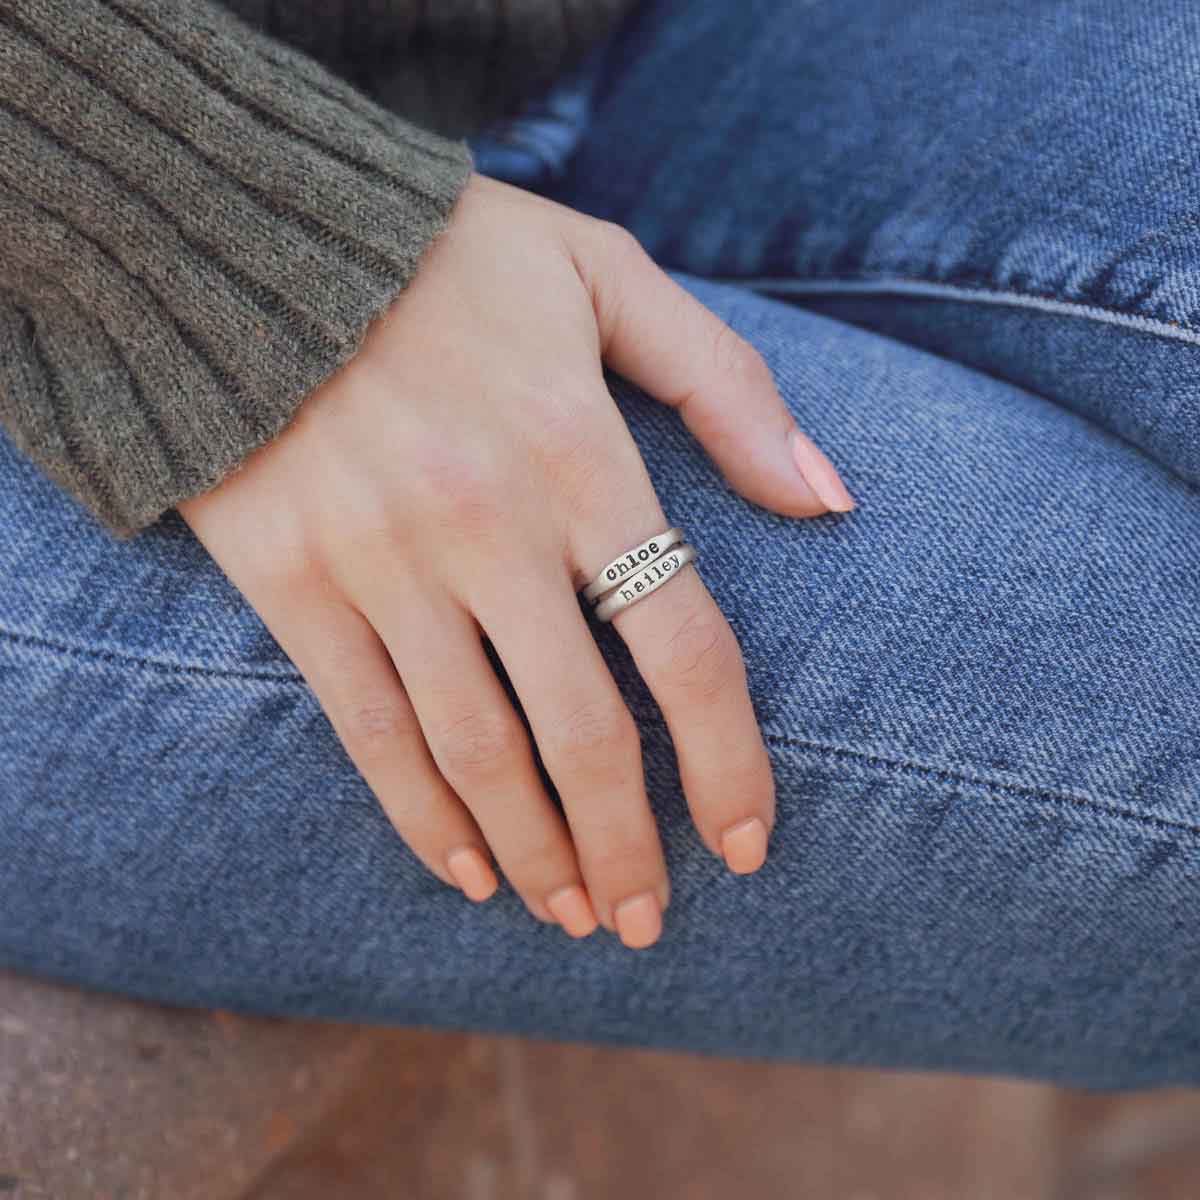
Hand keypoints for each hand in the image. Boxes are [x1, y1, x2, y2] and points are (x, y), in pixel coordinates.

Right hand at [178, 171, 853, 948]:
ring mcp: (384, 563)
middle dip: (626, 846)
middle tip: (648, 920)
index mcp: (581, 454)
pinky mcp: (295, 585)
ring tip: (574, 914)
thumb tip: (829, 497)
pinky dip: (422, 816)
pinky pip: (369, 729)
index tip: (747, 846)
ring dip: (536, 851)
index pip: (683, 647)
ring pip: (477, 752)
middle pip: (581, 732)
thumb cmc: (450, 256)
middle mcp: (488, 526)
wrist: (251, 237)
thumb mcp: (606, 274)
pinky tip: (467, 871)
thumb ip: (726, 384)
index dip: (727, 764)